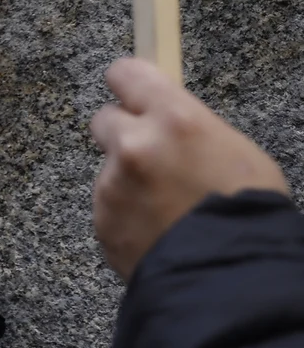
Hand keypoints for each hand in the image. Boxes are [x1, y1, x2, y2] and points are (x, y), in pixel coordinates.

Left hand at [90, 58, 289, 279]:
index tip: (131, 91)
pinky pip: (107, 206)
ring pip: (108, 169)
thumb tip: (167, 124)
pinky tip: (156, 228)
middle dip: (122, 133)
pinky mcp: (101, 220)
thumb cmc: (246, 210)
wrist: (229, 273)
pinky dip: (124, 214)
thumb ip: (187, 129)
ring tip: (166, 205)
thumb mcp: (233, 149)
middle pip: (103, 119)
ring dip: (126, 180)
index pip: (125, 74)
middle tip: (150, 154)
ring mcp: (112, 184)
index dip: (128, 83)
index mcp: (174, 119)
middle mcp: (134, 145)